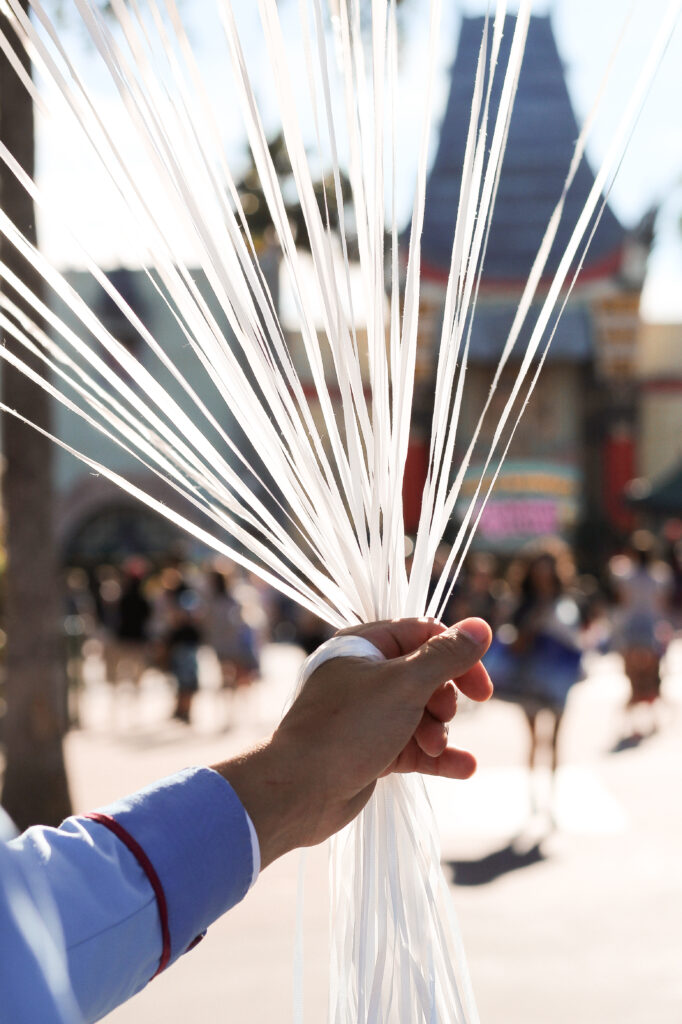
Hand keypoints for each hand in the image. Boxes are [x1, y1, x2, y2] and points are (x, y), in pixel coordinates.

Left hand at [213, 617, 491, 868]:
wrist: (298, 791)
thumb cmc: (346, 728)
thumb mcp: (404, 685)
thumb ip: (445, 657)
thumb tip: (480, 628)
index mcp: (363, 646)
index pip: (424, 635)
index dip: (457, 657)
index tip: (482, 690)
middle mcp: (363, 675)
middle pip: (426, 675)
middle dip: (444, 700)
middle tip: (443, 718)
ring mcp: (367, 714)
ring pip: (421, 713)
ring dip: (438, 732)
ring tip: (433, 749)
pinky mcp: (370, 749)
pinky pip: (413, 746)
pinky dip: (438, 757)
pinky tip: (465, 768)